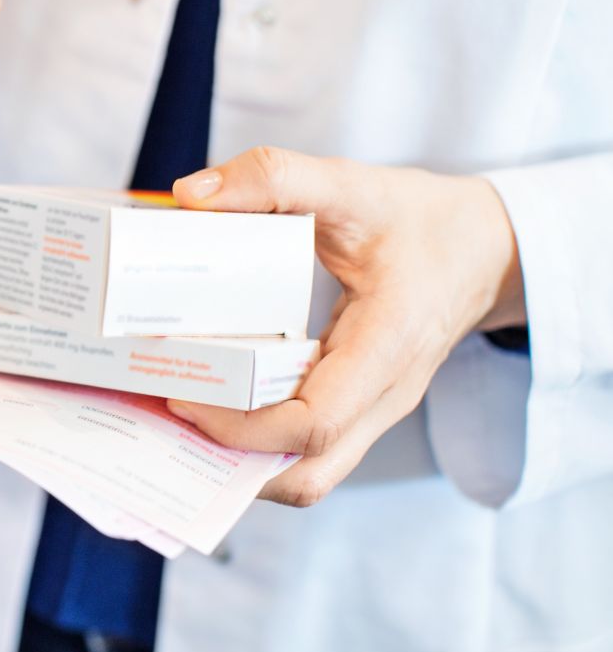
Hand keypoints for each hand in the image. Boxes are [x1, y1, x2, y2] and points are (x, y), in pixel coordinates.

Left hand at [167, 147, 526, 506]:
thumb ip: (276, 178)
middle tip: (166, 413)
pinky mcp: (358, 408)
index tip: (182, 394)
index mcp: (389, 346)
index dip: (240, 425)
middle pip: (308, 473)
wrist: (484, 249)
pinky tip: (211, 406)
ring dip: (241, 461)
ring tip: (178, 419)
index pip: (314, 422)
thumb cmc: (419, 220)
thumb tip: (191, 196)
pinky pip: (307, 448)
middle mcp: (385, 396)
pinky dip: (257, 443)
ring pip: (308, 472)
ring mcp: (374, 410)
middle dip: (230, 461)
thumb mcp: (352, 184)